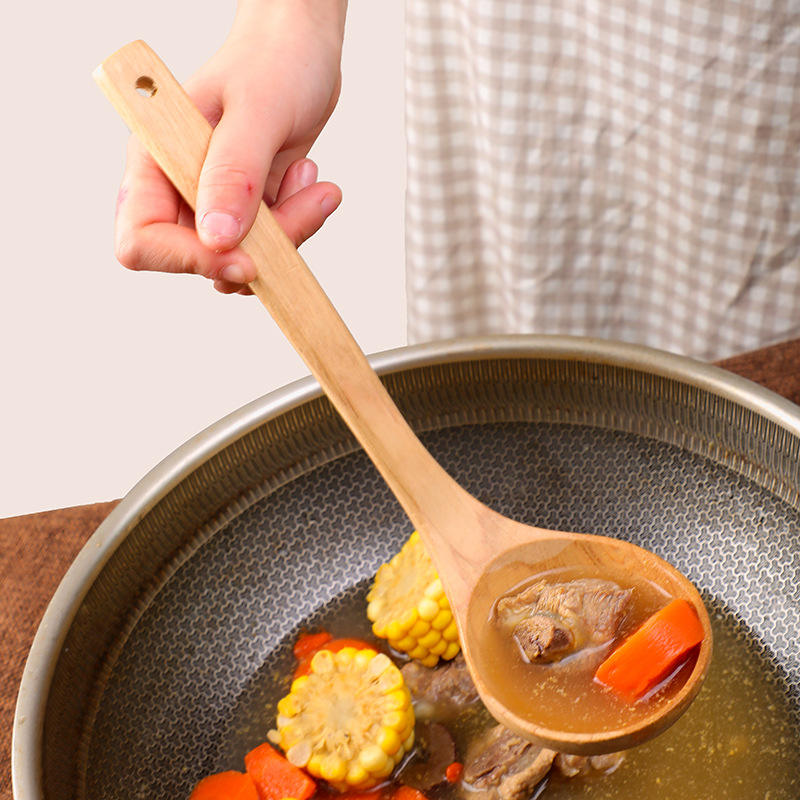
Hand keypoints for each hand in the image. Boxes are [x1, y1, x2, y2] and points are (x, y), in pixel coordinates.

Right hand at [114, 0, 346, 293]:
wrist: (302, 49)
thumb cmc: (272, 61)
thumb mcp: (257, 111)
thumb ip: (234, 174)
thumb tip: (217, 239)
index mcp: (157, 161)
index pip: (141, 241)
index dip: (187, 261)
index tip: (242, 258)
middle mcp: (180, 189)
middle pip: (203, 260)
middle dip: (258, 248)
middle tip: (300, 205)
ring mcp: (216, 203)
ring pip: (244, 258)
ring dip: (288, 232)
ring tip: (305, 177)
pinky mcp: (249, 209)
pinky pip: (273, 245)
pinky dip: (299, 222)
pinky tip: (306, 177)